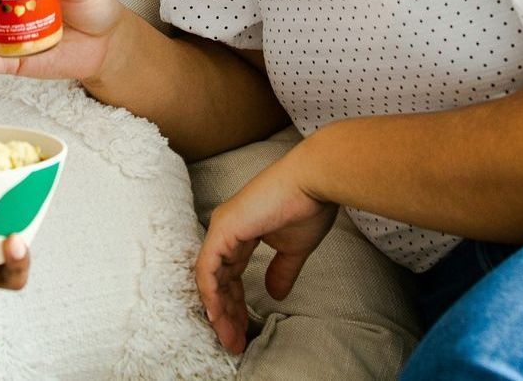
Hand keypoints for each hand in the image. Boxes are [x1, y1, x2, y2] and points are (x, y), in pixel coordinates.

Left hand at [194, 150, 336, 353]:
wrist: (314, 180)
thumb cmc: (307, 206)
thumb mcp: (294, 249)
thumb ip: (281, 271)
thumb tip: (275, 294)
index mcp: (240, 231)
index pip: (230, 274)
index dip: (235, 303)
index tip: (243, 329)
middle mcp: (225, 230)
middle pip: (217, 280)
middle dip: (226, 313)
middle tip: (233, 342)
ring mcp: (221, 228)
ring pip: (209, 278)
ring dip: (218, 311)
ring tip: (228, 337)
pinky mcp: (223, 230)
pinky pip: (208, 269)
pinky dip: (211, 294)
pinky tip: (218, 316)